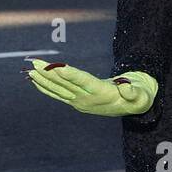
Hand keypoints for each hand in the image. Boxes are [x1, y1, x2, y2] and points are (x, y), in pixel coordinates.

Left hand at [24, 59, 157, 116]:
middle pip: (66, 84)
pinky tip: (35, 80)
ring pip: (59, 89)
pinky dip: (46, 87)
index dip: (70, 74)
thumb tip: (127, 87)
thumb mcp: (141, 96)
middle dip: (50, 74)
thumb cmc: (138, 98)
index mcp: (102, 94)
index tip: (57, 67)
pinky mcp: (75, 101)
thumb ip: (134, 92)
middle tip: (36, 64)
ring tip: (31, 69)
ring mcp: (79, 101)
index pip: (83, 82)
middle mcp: (87, 99)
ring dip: (44, 79)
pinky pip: (58, 94)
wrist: (132, 108)